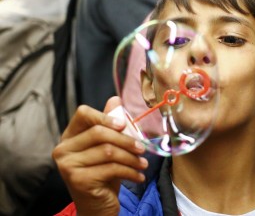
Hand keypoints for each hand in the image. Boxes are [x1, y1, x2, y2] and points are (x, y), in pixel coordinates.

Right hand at [52, 97, 147, 215]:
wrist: (97, 206)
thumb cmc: (104, 174)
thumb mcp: (108, 148)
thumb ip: (110, 124)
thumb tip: (115, 99)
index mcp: (69, 137)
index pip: (83, 114)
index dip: (105, 116)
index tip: (124, 125)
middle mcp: (63, 149)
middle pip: (100, 132)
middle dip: (127, 140)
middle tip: (143, 148)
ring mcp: (68, 166)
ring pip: (109, 151)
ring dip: (132, 158)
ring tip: (143, 164)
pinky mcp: (78, 180)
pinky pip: (112, 168)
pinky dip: (130, 172)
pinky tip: (138, 177)